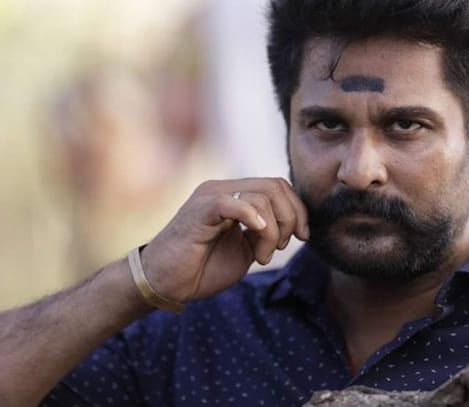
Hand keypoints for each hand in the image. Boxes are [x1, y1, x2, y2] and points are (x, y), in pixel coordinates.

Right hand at [139, 178, 309, 302]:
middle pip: (275, 186)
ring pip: (261, 197)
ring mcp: (209, 197)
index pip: (278, 186)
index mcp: (233, 195)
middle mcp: (222, 189)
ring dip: (272, 233)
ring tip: (260, 257)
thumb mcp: (244, 250)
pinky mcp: (199, 211)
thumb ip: (265, 233)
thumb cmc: (201, 268)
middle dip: (290, 219)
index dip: (297, 210)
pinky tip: (255, 236)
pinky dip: (252, 219)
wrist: (165, 283)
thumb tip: (293, 225)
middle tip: (280, 248)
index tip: (302, 237)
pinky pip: (232, 203)